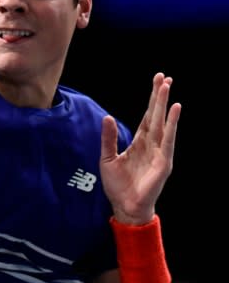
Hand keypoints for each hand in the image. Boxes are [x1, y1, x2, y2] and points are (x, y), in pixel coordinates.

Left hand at [99, 73, 181, 224]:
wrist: (124, 206)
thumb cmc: (117, 185)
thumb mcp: (107, 158)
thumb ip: (109, 138)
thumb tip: (107, 117)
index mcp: (139, 142)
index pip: (147, 116)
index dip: (151, 100)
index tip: (156, 81)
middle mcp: (151, 144)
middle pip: (157, 115)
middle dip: (160, 96)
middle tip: (165, 77)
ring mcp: (159, 152)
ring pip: (163, 123)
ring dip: (166, 105)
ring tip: (169, 87)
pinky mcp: (164, 162)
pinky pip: (168, 140)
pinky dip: (172, 125)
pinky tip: (175, 111)